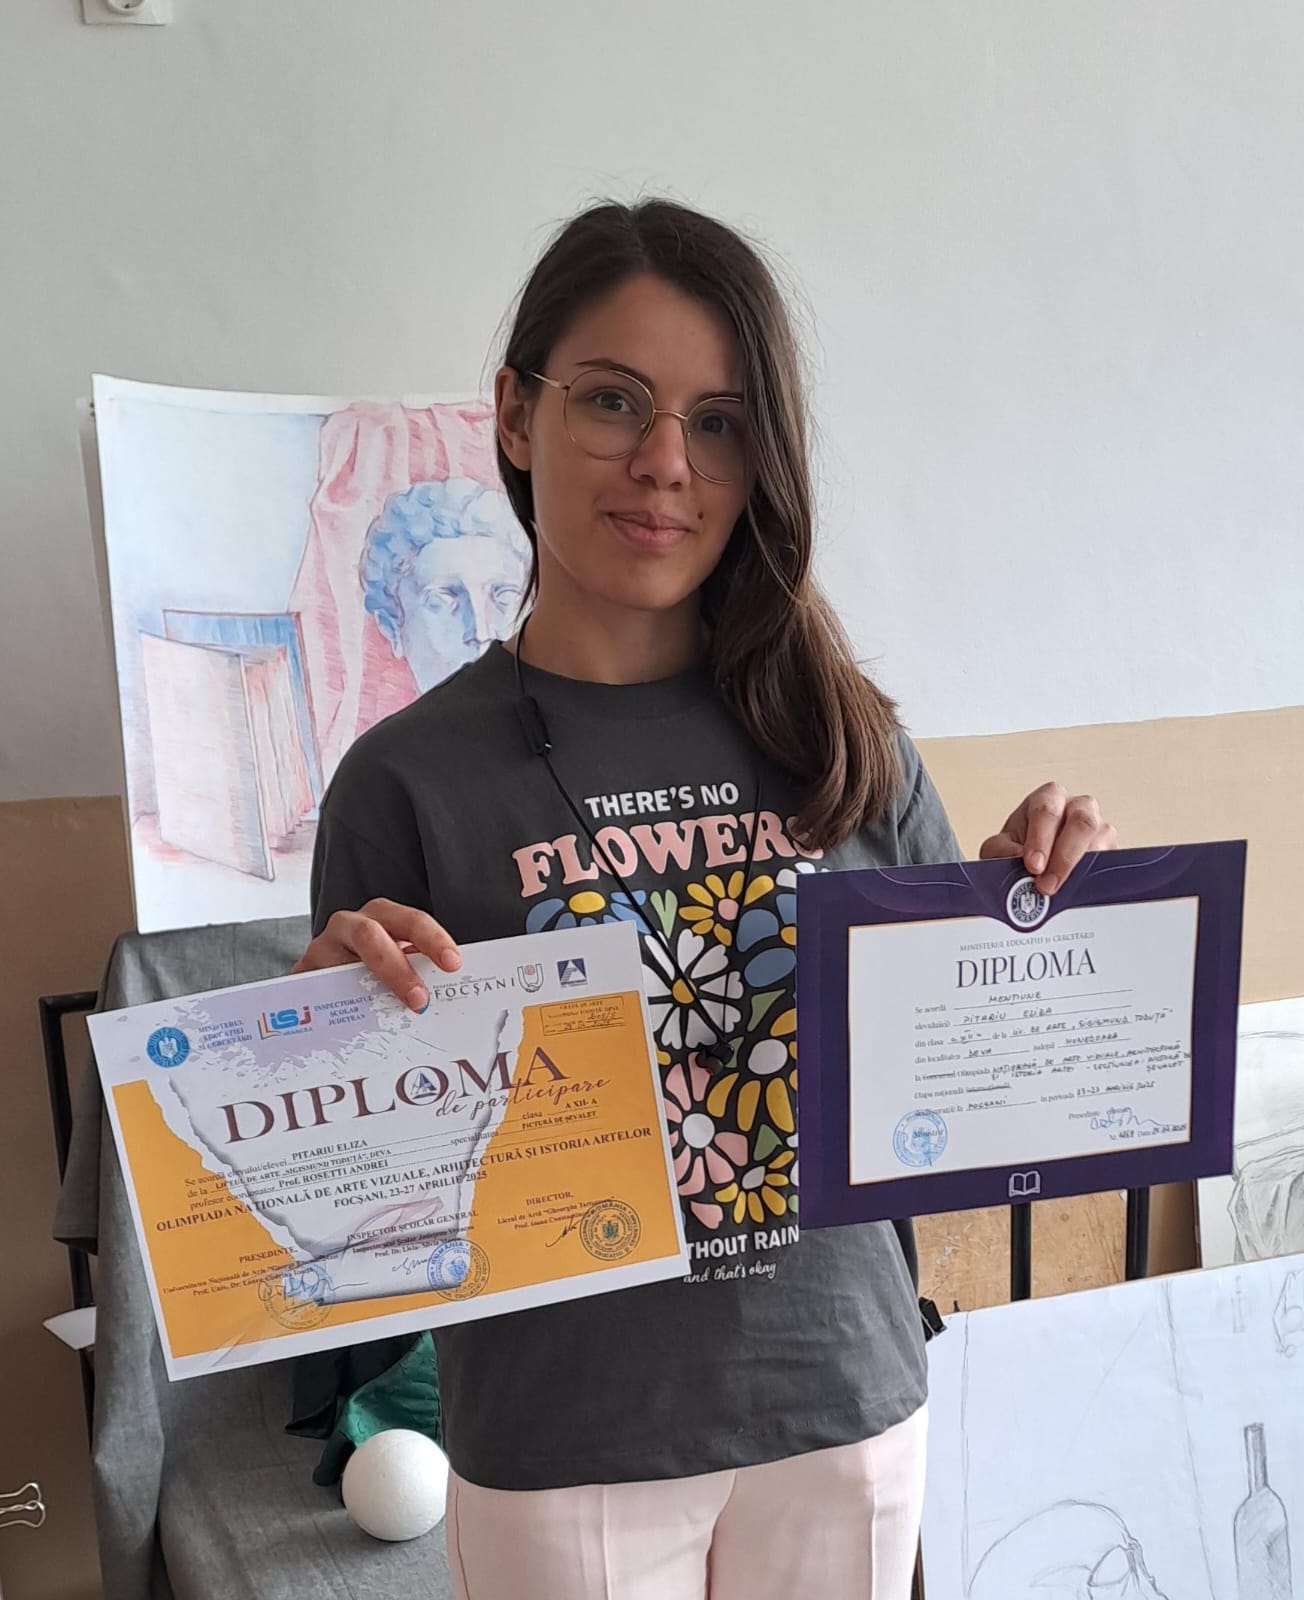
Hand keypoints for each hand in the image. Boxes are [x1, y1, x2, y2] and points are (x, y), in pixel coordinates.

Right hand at [292, 898, 460, 1011]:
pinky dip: (332, 1009)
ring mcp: (322, 947)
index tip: (452, 963)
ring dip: (363, 993)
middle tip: (418, 999)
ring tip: (381, 1017)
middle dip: (396, 968)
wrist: (327, 975)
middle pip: (370, 936)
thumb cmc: (375, 967)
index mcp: (382, 916)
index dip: (432, 939)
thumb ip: (419, 971)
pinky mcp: (302, 973)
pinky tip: (347, 1026)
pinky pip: (315, 989)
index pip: (411, 921)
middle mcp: (350, 925)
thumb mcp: (398, 961)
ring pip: (339, 965)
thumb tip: (449, 1000)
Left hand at [979, 783, 1116, 895]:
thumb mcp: (999, 847)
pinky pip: (1111, 861)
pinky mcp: (1111, 849)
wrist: (1033, 863)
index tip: (1033, 865)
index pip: (1047, 810)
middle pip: (1082, 822)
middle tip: (1046, 884)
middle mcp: (1077, 807)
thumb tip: (1016, 857)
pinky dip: (1094, 877)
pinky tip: (1077, 889)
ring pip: (1100, 842)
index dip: (1040, 839)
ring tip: (1059, 890)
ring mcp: (1099, 827)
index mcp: (1048, 798)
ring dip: (1079, 868)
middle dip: (1063, 857)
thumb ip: (1001, 850)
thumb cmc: (1018, 847)